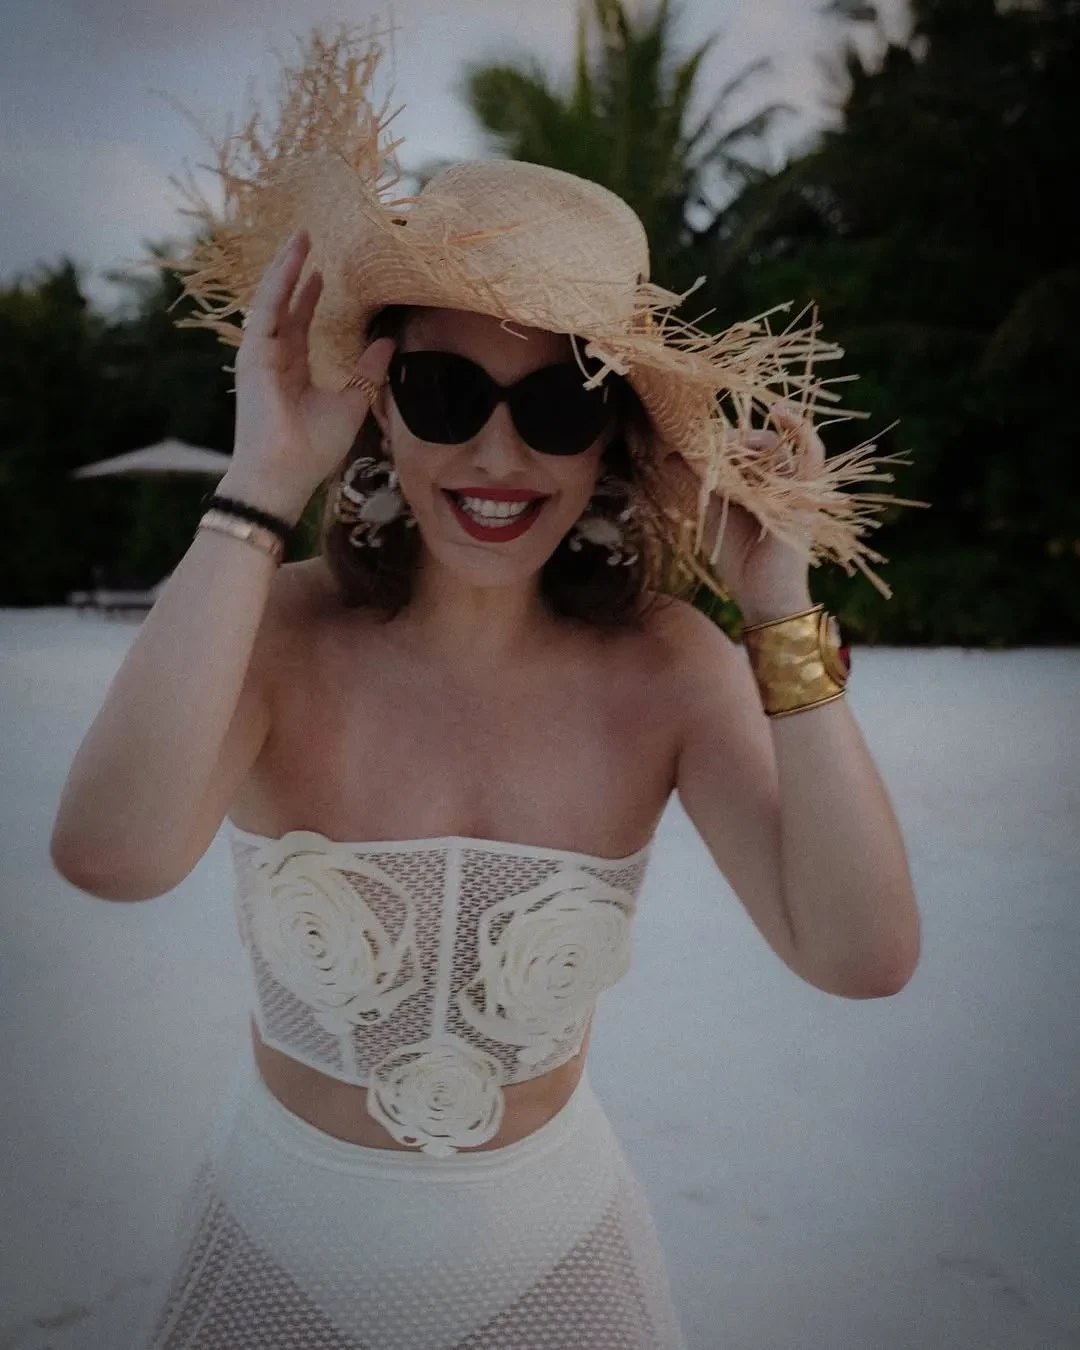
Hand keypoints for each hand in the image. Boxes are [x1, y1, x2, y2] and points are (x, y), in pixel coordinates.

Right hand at [231, 229, 392, 508]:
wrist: (284, 473)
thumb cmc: (313, 449)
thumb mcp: (352, 403)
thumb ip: (367, 372)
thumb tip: (388, 344)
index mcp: (292, 371)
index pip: (300, 326)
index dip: (310, 299)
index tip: (325, 274)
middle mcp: (273, 359)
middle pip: (283, 306)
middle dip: (296, 272)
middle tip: (310, 239)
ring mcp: (260, 354)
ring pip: (272, 299)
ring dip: (285, 267)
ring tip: (301, 236)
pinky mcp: (253, 353)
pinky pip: (266, 308)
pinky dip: (278, 282)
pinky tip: (292, 259)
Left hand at [663, 403, 818, 621]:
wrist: (761, 596)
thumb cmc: (738, 561)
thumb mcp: (711, 513)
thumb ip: (697, 483)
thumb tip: (669, 455)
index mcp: (757, 484)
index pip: (741, 448)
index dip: (720, 441)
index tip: (693, 442)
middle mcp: (778, 481)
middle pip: (757, 442)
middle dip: (728, 442)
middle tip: (704, 446)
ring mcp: (794, 486)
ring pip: (777, 444)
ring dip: (747, 440)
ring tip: (723, 445)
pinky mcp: (806, 494)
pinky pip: (811, 452)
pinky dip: (799, 429)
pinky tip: (779, 412)